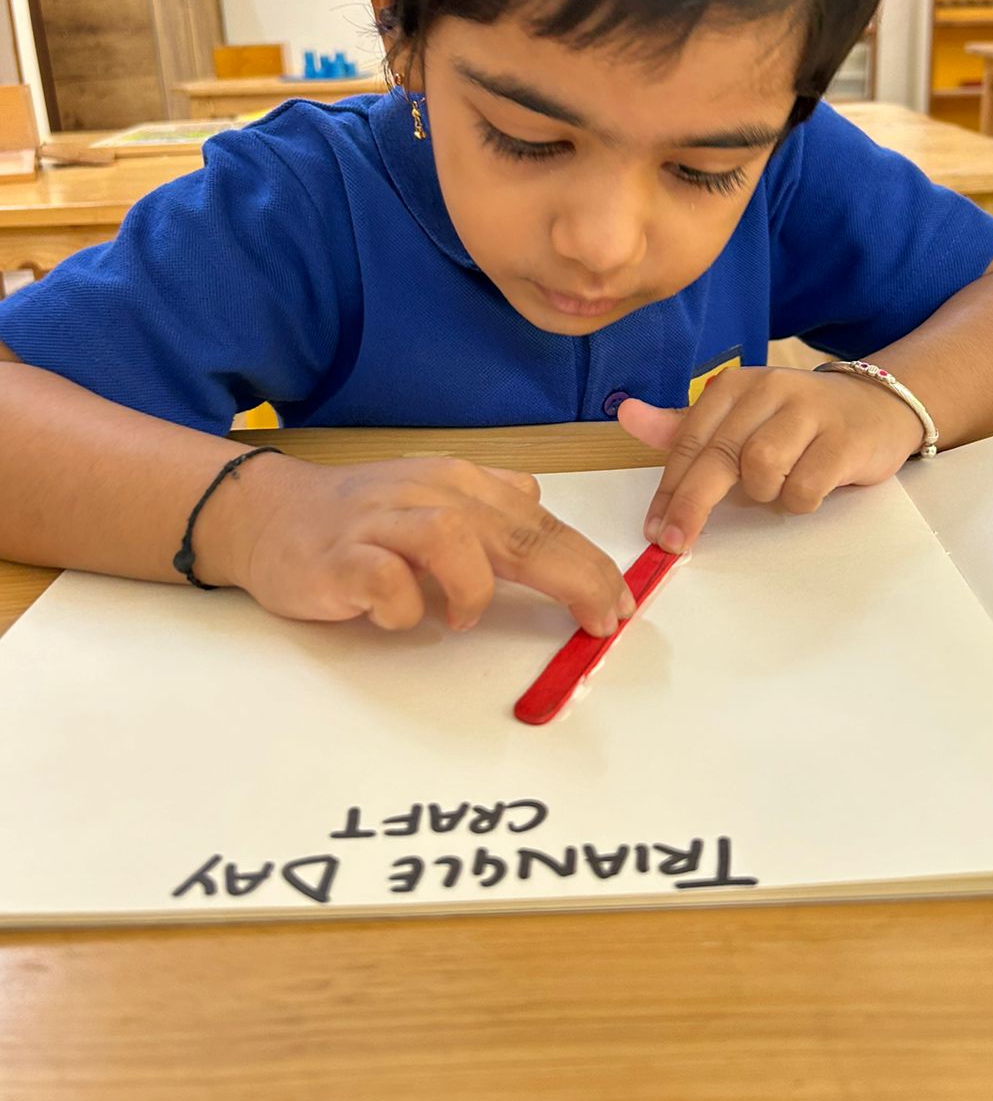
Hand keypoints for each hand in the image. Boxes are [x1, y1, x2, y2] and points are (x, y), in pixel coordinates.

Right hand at [195, 454, 634, 635]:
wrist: (265, 515)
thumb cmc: (358, 519)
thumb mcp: (435, 499)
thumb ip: (490, 508)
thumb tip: (544, 517)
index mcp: (461, 483)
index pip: (541, 523)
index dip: (588, 565)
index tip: (618, 604)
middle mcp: (430, 493)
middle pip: (520, 533)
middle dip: (574, 578)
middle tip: (601, 617)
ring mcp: (384, 523)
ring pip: (456, 543)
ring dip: (473, 590)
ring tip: (461, 617)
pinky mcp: (344, 558)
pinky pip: (389, 582)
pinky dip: (406, 607)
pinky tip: (401, 615)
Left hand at [618, 367, 923, 551]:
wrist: (875, 407)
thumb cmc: (795, 421)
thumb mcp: (737, 419)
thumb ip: (684, 427)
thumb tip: (626, 415)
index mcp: (735, 387)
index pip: (690, 441)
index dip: (668, 489)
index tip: (655, 529)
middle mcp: (768, 390)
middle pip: (718, 456)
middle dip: (692, 504)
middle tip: (676, 543)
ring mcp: (809, 412)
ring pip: (761, 469)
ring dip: (762, 493)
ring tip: (777, 487)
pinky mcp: (843, 440)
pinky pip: (804, 487)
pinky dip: (798, 500)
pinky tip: (810, 486)